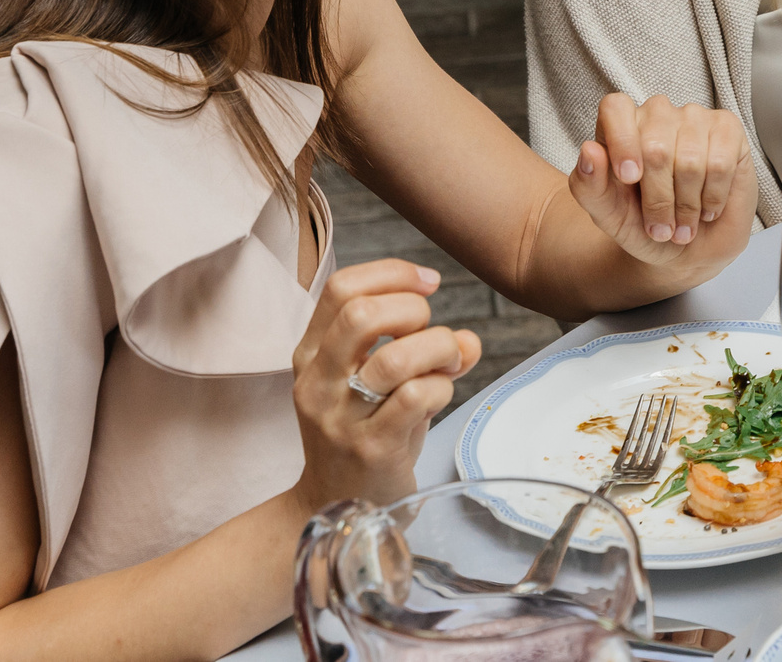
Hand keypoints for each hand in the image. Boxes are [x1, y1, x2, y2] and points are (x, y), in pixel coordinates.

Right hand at [290, 259, 480, 514]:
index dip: (394, 274)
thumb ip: (422, 350)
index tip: (428, 283)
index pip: (342, 289)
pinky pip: (417, 398)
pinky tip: (439, 396)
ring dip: (438, 349)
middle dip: (414, 309)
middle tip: (431, 331)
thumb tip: (470, 340)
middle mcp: (318, 382)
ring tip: (447, 364)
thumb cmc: (363, 433)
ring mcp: (341, 418)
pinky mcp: (370, 448)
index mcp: (311, 354)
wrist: (333, 507)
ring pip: (396, 356)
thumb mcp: (380, 383)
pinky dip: (442, 387)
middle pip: (361, 314)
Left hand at [569, 92, 755, 274]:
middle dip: (659, 200)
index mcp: (621, 126)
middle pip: (656, 148)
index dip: (623, 141)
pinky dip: (713, 197)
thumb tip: (589, 150)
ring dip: (687, 206)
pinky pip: (721, 164)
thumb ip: (588, 186)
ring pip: (691, 161)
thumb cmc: (643, 226)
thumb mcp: (608, 216)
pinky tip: (708, 207)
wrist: (687, 250)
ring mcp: (695, 118)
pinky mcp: (728, 129)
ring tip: (684, 223)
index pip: (616, 108)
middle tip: (661, 228)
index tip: (629, 179)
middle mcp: (658, 114)